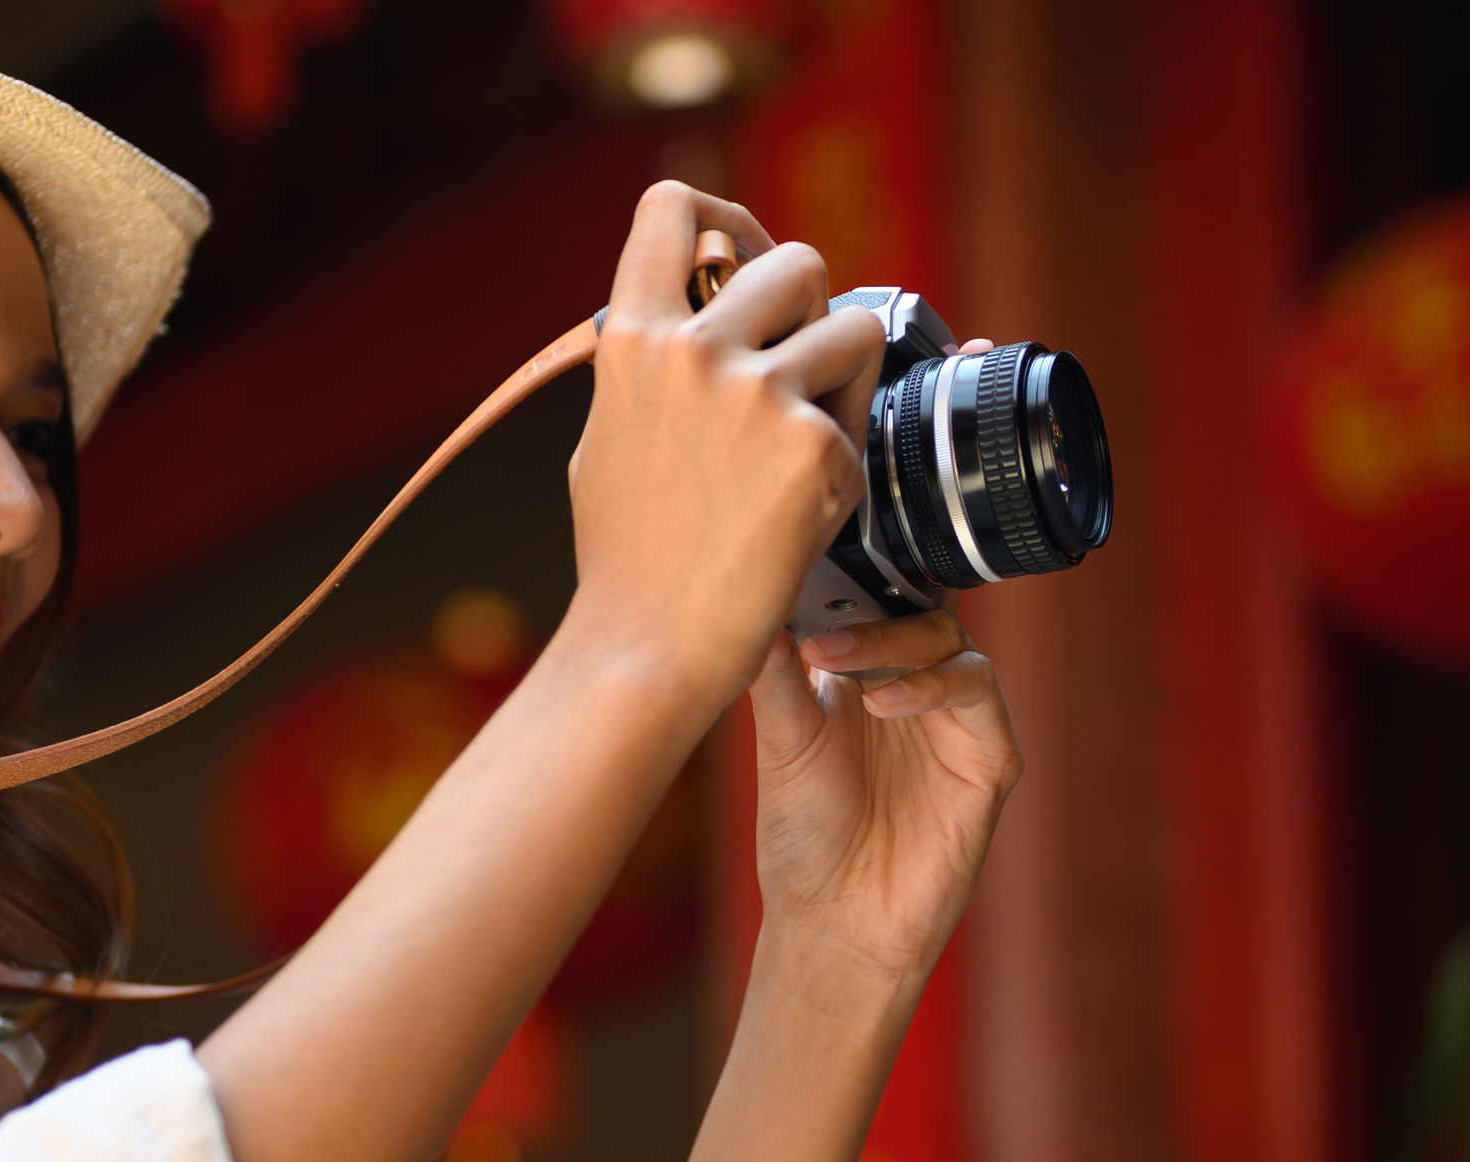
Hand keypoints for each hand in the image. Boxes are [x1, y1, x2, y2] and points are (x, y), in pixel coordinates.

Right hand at [560, 183, 886, 722]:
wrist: (650, 646)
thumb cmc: (628, 558)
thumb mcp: (607, 435)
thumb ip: (650, 368)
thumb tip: (685, 317)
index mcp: (632, 338)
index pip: (672, 207)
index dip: (721, 216)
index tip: (739, 254)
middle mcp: (694, 350)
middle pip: (797, 261)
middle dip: (814, 310)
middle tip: (800, 372)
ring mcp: (759, 396)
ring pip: (856, 330)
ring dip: (848, 380)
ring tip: (808, 443)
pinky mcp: (816, 448)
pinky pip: (862, 421)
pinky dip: (845, 459)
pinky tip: (804, 506)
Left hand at [748, 606, 1019, 980]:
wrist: (836, 923)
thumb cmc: (806, 840)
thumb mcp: (781, 746)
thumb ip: (775, 676)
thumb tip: (759, 604)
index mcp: (865, 677)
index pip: (876, 601)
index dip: (852, 578)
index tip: (807, 571)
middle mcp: (915, 690)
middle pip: (918, 609)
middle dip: (873, 607)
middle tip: (821, 628)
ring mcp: (956, 723)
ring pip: (951, 642)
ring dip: (899, 643)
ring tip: (844, 664)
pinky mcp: (990, 760)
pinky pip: (980, 696)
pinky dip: (934, 688)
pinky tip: (884, 706)